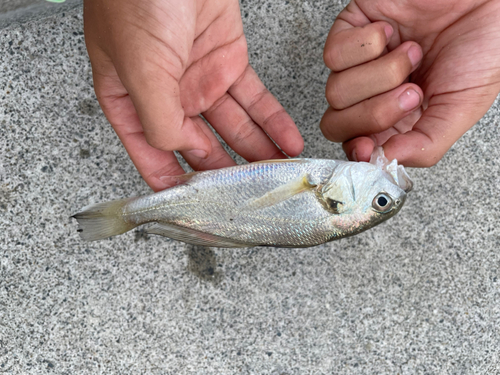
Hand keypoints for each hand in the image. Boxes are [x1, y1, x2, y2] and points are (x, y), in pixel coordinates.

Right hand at [84, 0, 303, 190]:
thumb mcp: (141, 67)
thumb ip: (158, 118)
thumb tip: (179, 154)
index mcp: (132, 102)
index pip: (155, 160)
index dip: (178, 191)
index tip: (203, 216)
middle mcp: (167, 96)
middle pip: (201, 150)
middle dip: (230, 176)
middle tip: (256, 198)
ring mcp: (201, 79)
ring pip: (234, 130)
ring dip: (258, 154)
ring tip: (281, 177)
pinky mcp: (230, 60)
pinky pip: (256, 100)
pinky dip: (273, 122)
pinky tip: (287, 142)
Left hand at [320, 0, 499, 166]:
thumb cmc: (481, 44)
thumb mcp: (462, 106)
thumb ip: (426, 143)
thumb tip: (386, 162)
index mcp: (396, 119)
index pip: (355, 146)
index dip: (357, 150)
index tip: (370, 147)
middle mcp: (373, 95)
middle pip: (336, 125)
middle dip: (373, 113)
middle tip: (412, 91)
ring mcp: (358, 65)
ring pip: (335, 92)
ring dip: (381, 74)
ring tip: (412, 54)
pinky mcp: (349, 32)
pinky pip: (333, 55)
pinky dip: (367, 45)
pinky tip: (391, 33)